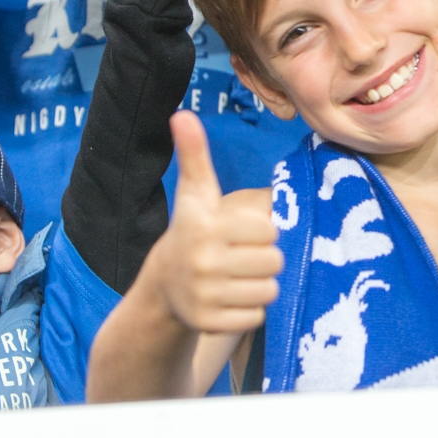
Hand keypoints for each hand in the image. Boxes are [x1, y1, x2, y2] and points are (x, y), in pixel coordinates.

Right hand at [147, 111, 280, 332]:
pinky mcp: (209, 324)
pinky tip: (230, 299)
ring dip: (259, 286)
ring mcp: (204, 296)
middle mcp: (202, 261)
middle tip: (241, 257)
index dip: (261, 232)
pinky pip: (257, 317)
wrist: (163, 287)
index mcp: (205, 225)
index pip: (268, 230)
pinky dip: (249, 310)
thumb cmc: (192, 230)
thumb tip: (181, 114)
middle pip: (273, 262)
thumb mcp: (194, 193)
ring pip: (268, 291)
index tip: (240, 233)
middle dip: (264, 260)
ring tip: (237, 278)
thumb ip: (194, 155)